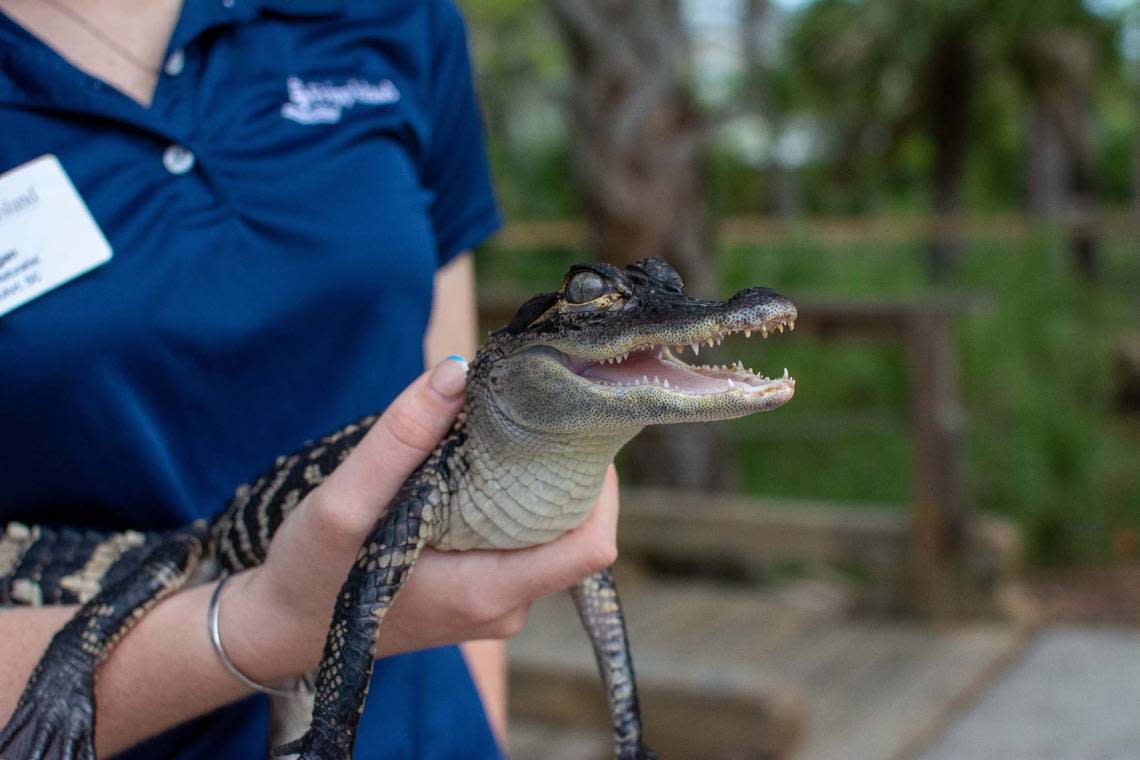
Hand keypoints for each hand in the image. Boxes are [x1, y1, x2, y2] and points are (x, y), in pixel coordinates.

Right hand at [221, 358, 618, 680]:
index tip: (578, 431)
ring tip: (498, 435)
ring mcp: (495, 604)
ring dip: (533, 483)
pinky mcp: (479, 595)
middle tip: (534, 414)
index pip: (594, 546)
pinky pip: (520, 542)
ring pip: (547, 534)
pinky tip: (474, 469)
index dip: (603, 485)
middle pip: (575, 531)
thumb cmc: (309, 575)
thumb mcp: (342, 504)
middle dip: (563, 470)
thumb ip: (400, 438)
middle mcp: (505, 606)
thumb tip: (457, 373)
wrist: (278, 629)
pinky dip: (508, 502)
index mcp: (489, 592)